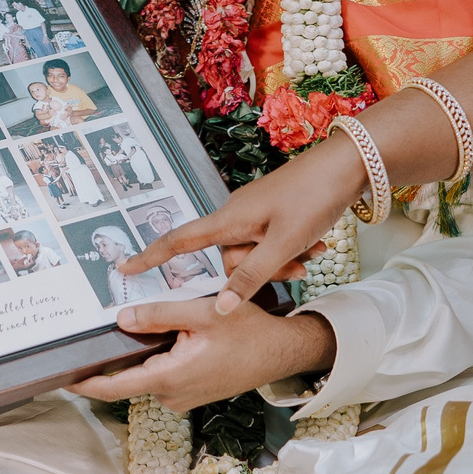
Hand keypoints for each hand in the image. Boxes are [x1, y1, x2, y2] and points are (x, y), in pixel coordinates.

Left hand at [68, 297, 335, 410]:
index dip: (87, 384)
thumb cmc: (249, 332)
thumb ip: (160, 315)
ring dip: (145, 355)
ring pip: (149, 373)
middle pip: (130, 377)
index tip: (62, 379)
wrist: (282, 353)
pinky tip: (170, 337)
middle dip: (117, 356)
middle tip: (101, 331)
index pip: (116, 387)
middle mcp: (172, 395)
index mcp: (170, 377)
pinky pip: (164, 375)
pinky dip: (160, 358)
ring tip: (145, 325)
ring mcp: (182, 397)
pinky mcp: (191, 393)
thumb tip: (122, 320)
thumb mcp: (203, 313)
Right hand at [122, 144, 357, 310]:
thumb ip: (251, 277)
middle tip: (298, 266)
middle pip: (231, 260)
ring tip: (314, 255)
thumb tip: (219, 307)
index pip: (179, 241)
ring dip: (283, 262)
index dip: (151, 256)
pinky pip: (271, 243)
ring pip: (256, 255)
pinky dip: (292, 250)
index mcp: (229, 220)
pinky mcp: (273, 214)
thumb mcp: (282, 243)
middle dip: (261, 271)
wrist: (346, 165)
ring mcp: (255, 214)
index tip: (126, 267)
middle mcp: (236, 216)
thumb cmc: (312, 198)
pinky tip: (318, 246)